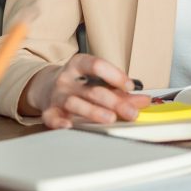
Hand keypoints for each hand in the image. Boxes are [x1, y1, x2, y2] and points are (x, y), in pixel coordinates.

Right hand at [23, 54, 151, 128]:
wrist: (46, 87)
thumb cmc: (78, 83)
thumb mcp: (98, 81)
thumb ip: (121, 91)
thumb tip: (144, 100)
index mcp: (79, 64)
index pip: (97, 65)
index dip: (115, 75)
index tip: (130, 86)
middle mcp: (67, 79)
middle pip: (92, 90)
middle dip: (114, 101)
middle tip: (131, 112)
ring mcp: (56, 95)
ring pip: (74, 103)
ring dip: (93, 111)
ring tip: (110, 118)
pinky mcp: (48, 111)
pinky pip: (52, 117)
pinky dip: (60, 122)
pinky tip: (70, 126)